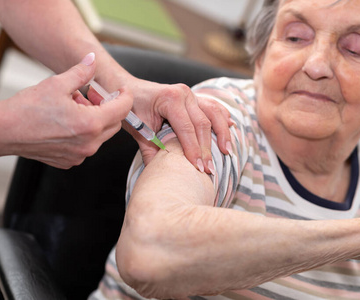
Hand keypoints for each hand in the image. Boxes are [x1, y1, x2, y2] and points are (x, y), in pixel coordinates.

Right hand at [0, 53, 132, 168]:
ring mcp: (80, 155)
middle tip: (89, 95)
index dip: (125, 96)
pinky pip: (87, 145)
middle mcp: (89, 144)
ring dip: (95, 119)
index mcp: (90, 124)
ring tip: (73, 107)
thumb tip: (92, 60)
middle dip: (107, 107)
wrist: (3, 131)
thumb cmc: (26, 109)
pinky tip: (67, 122)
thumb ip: (81, 73)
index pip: (122, 109)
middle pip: (114, 123)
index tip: (121, 90)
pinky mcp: (70, 162)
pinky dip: (84, 133)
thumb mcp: (57, 84)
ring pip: (101, 135)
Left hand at [93, 77, 232, 173]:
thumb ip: (151, 151)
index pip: (187, 129)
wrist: (129, 89)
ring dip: (222, 133)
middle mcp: (184, 94)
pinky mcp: (194, 97)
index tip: (199, 168)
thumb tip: (160, 174)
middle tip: (210, 169)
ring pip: (213, 113)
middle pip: (202, 124)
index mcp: (169, 98)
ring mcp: (191, 93)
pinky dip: (222, 117)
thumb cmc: (132, 109)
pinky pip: (213, 106)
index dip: (194, 150)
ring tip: (226, 151)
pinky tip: (230, 126)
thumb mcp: (138, 130)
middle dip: (207, 148)